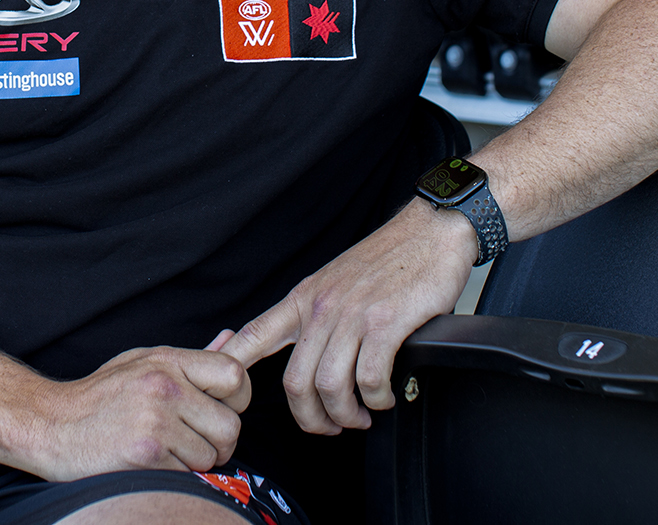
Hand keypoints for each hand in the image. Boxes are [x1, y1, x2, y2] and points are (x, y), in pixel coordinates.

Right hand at [24, 345, 251, 480]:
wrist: (50, 425)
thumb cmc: (99, 396)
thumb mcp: (142, 362)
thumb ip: (190, 359)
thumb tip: (230, 338)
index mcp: (167, 361)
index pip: (234, 374)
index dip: (238, 398)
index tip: (223, 409)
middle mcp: (165, 387)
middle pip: (230, 425)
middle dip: (220, 442)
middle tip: (198, 443)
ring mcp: (155, 421)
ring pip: (210, 456)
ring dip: (195, 462)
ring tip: (168, 451)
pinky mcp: (145, 455)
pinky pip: (186, 474)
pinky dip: (175, 475)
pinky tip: (151, 463)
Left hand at [220, 200, 475, 433]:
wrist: (430, 231)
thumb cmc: (389, 259)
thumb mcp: (336, 281)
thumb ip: (318, 315)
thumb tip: (310, 358)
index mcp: (305, 298)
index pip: (254, 334)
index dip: (232, 367)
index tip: (226, 392)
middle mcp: (322, 307)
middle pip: (294, 382)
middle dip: (310, 418)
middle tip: (330, 426)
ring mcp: (353, 315)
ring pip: (329, 386)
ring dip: (345, 414)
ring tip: (362, 416)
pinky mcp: (386, 323)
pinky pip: (369, 379)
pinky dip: (377, 399)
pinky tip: (385, 397)